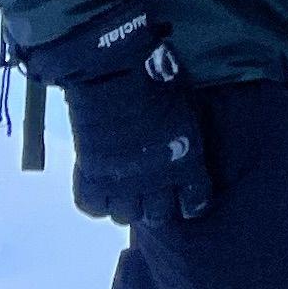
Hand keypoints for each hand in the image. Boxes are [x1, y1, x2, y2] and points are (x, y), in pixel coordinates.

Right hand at [23, 5, 201, 220]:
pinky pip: (93, 208)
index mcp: (186, 162)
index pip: (195, 200)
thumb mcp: (186, 103)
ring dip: (126, 206)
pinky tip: (98, 188)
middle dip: (157, 209)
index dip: (192, 201)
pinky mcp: (92, 178)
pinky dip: (96, 202)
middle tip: (151, 196)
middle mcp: (156, 181)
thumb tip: (184, 135)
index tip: (188, 198)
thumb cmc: (155, 77)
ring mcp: (122, 183)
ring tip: (122, 192)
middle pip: (159, 216)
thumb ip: (186, 128)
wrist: (112, 72)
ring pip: (125, 217)